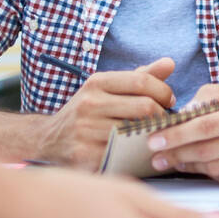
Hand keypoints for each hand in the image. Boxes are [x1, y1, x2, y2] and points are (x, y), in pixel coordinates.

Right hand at [38, 57, 175, 168]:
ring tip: (153, 135)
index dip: (164, 91)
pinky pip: (123, 153)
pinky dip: (135, 152)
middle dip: (163, 115)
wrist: (48, 138)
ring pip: (136, 131)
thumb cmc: (89, 110)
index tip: (169, 101)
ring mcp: (85, 130)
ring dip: (152, 135)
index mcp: (97, 82)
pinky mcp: (84, 155)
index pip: (142, 81)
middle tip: (165, 121)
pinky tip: (137, 150)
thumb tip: (170, 63)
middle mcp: (89, 103)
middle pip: (145, 107)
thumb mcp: (109, 88)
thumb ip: (141, 77)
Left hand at [146, 82, 218, 187]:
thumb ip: (213, 97)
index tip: (156, 137)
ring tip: (172, 159)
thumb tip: (183, 112)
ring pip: (215, 166)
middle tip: (156, 153)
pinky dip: (207, 173)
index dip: (178, 132)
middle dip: (177, 150)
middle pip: (209, 147)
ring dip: (188, 163)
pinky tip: (195, 167)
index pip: (208, 123)